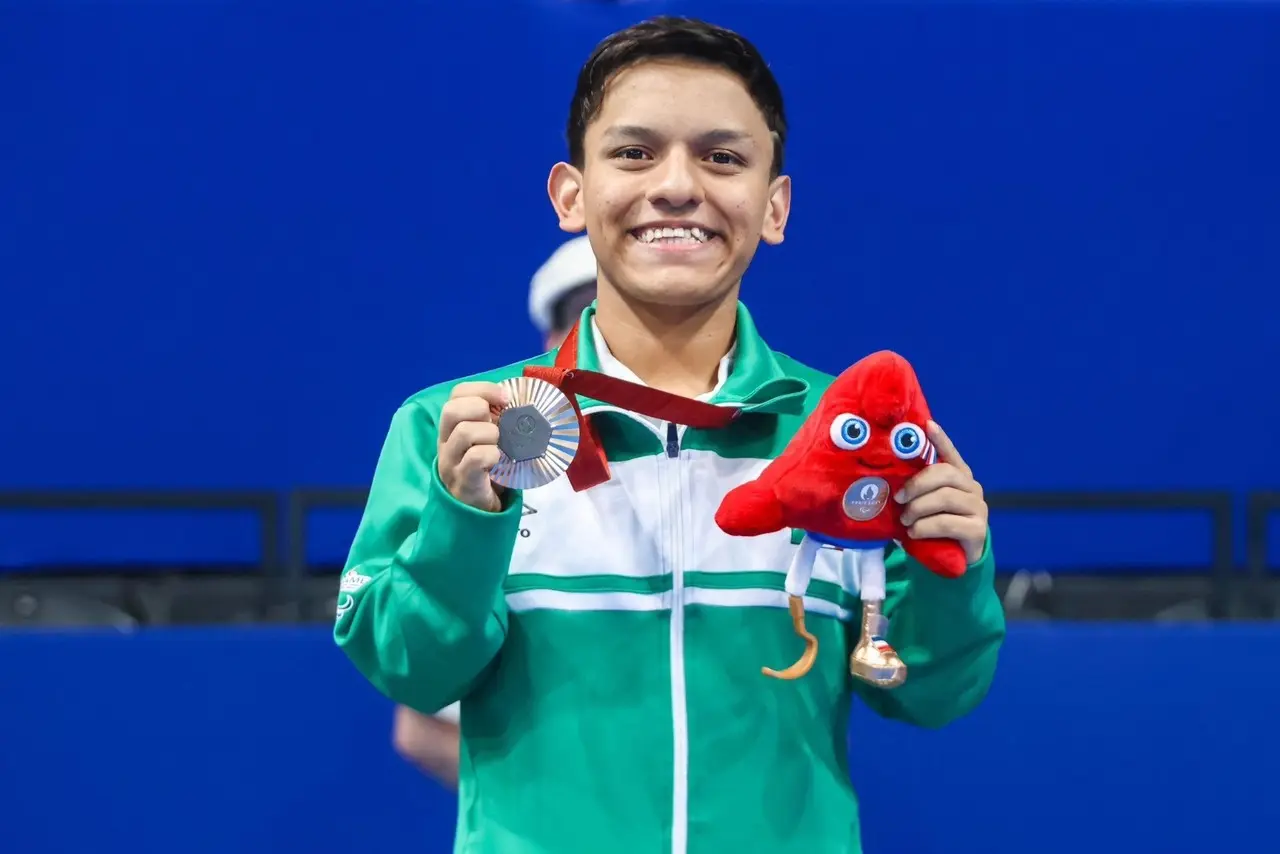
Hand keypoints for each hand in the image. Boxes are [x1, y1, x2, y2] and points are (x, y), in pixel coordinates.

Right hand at [437, 381, 508, 511]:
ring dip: (490, 434)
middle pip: (452, 409)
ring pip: (465, 432)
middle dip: (481, 408)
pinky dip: (492, 454)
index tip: (506, 398)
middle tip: (498, 424)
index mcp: (452, 427)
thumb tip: (518, 397)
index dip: (482, 389)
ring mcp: (451, 463)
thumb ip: (496, 420)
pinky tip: (498, 462)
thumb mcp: (488, 440)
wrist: (477, 511)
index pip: (456, 394)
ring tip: (498, 446)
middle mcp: (445, 442)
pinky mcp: (463, 481)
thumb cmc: (486, 470)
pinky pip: (475, 458)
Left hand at [895, 421, 987, 563]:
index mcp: (958, 477)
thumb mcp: (922, 505)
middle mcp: (971, 488)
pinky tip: (914, 532)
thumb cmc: (933, 527)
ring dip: (918, 508)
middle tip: (899, 498)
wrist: (952, 561)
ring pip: (945, 497)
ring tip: (905, 520)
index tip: (927, 425)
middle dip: (917, 484)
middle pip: (945, 474)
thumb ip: (915, 490)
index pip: (950, 453)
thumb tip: (885, 479)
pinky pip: (947, 522)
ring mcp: (978, 508)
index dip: (940, 439)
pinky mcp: (978, 530)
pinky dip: (925, 527)